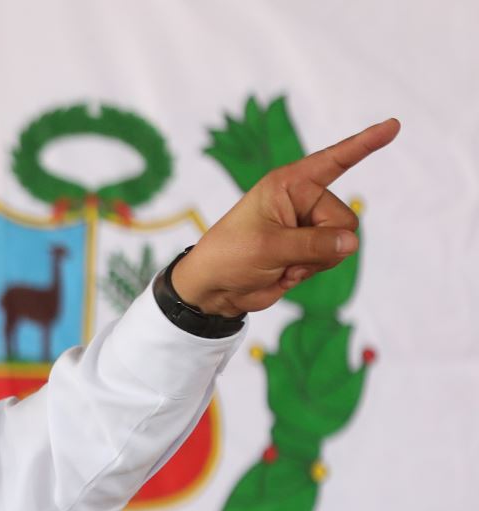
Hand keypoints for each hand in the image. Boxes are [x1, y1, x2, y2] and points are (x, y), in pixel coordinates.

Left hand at [171, 117, 399, 318]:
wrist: (214, 288)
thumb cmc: (230, 256)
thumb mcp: (268, 247)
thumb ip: (313, 244)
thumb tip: (350, 243)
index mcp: (289, 184)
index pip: (334, 160)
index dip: (365, 144)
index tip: (393, 125)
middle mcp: (303, 199)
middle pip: (344, 220)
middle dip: (320, 244)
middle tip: (283, 253)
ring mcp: (308, 225)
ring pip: (343, 243)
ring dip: (315, 260)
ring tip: (281, 262)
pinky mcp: (310, 248)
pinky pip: (332, 258)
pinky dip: (311, 270)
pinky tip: (285, 271)